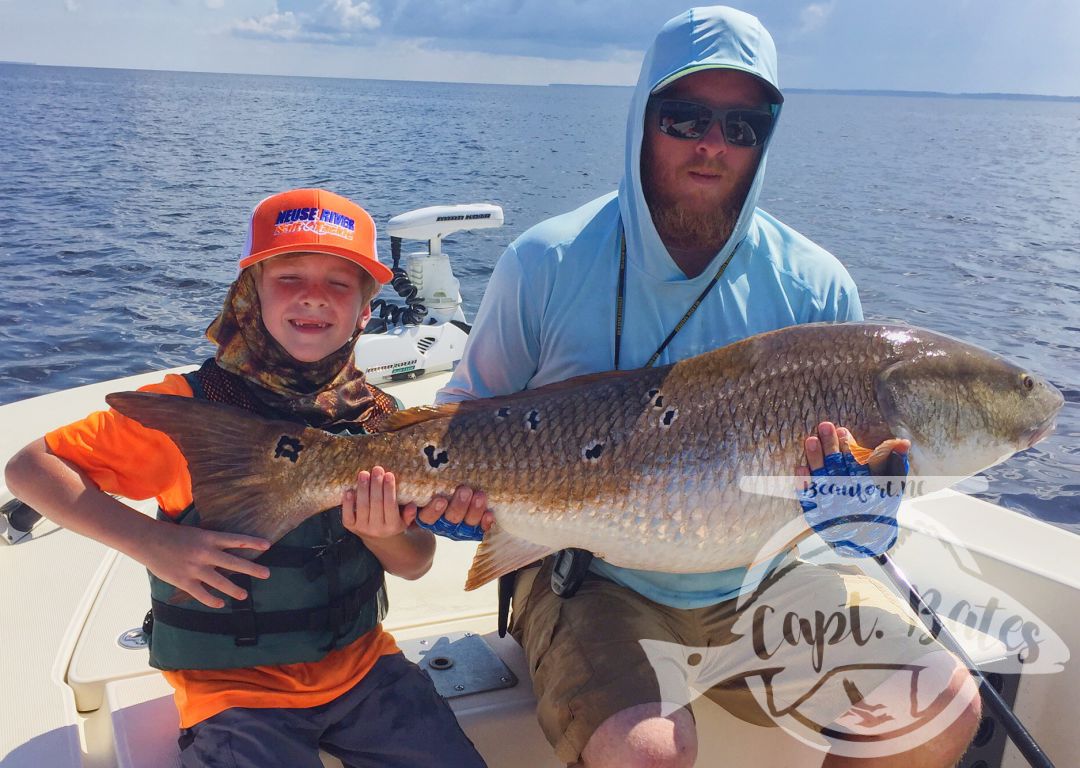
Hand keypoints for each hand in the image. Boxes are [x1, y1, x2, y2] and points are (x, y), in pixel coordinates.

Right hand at [142, 522, 269, 608]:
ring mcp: (196, 568)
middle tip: (267, 574)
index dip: (253, 543)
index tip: (268, 545)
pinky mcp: (185, 581)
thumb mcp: (196, 533)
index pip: (236, 540)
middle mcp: (205, 553)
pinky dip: (212, 601)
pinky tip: (220, 604)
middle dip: (253, 569)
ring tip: (244, 595)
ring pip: (221, 582)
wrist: (148, 540)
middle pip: (235, 563)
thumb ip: (210, 543)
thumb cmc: (172, 535)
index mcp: (209, 538)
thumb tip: (225, 551)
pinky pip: (203, 594)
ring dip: (235, 589)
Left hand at [341, 466, 410, 539]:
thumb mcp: (404, 521)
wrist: (377, 538)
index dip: (389, 489)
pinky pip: (347, 515)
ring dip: (363, 489)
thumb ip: (409, 514)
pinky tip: (349, 490)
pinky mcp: (350, 527)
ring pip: (362, 506)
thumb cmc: (392, 522)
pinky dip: (347, 503)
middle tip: (377, 469)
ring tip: (364, 474)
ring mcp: (362, 528)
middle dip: (376, 484)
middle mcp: (377, 529)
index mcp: (393, 526)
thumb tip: (412, 504)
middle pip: (376, 503)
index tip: (389, 474)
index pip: (390, 505)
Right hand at [414, 485, 494, 541]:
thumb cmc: (431, 484)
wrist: (452, 495)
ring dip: (474, 510)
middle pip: (450, 519)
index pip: (427, 516)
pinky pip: (481, 528)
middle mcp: (443, 522)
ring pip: (467, 523)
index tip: (440, 500)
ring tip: (479, 495)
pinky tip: (490, 514)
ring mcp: (460, 525)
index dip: (434, 510)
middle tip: (465, 490)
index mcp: (426, 514)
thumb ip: (414, 478)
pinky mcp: (475, 526)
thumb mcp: (420, 483)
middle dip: (458, 506)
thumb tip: (394, 464)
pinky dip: (485, 522)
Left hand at [798, 421, 909, 557]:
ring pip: (821, 480)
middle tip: (824, 427)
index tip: (843, 431)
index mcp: (868, 493)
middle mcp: (849, 501)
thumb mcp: (892, 488)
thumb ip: (897, 465)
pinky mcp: (817, 515)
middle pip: (837, 470)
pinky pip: (808, 499)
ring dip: (816, 460)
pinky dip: (804, 485)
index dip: (849, 449)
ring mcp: (831, 509)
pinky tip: (800, 468)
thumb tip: (903, 442)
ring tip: (811, 440)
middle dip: (831, 447)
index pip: (857, 467)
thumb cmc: (880, 508)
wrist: (866, 539)